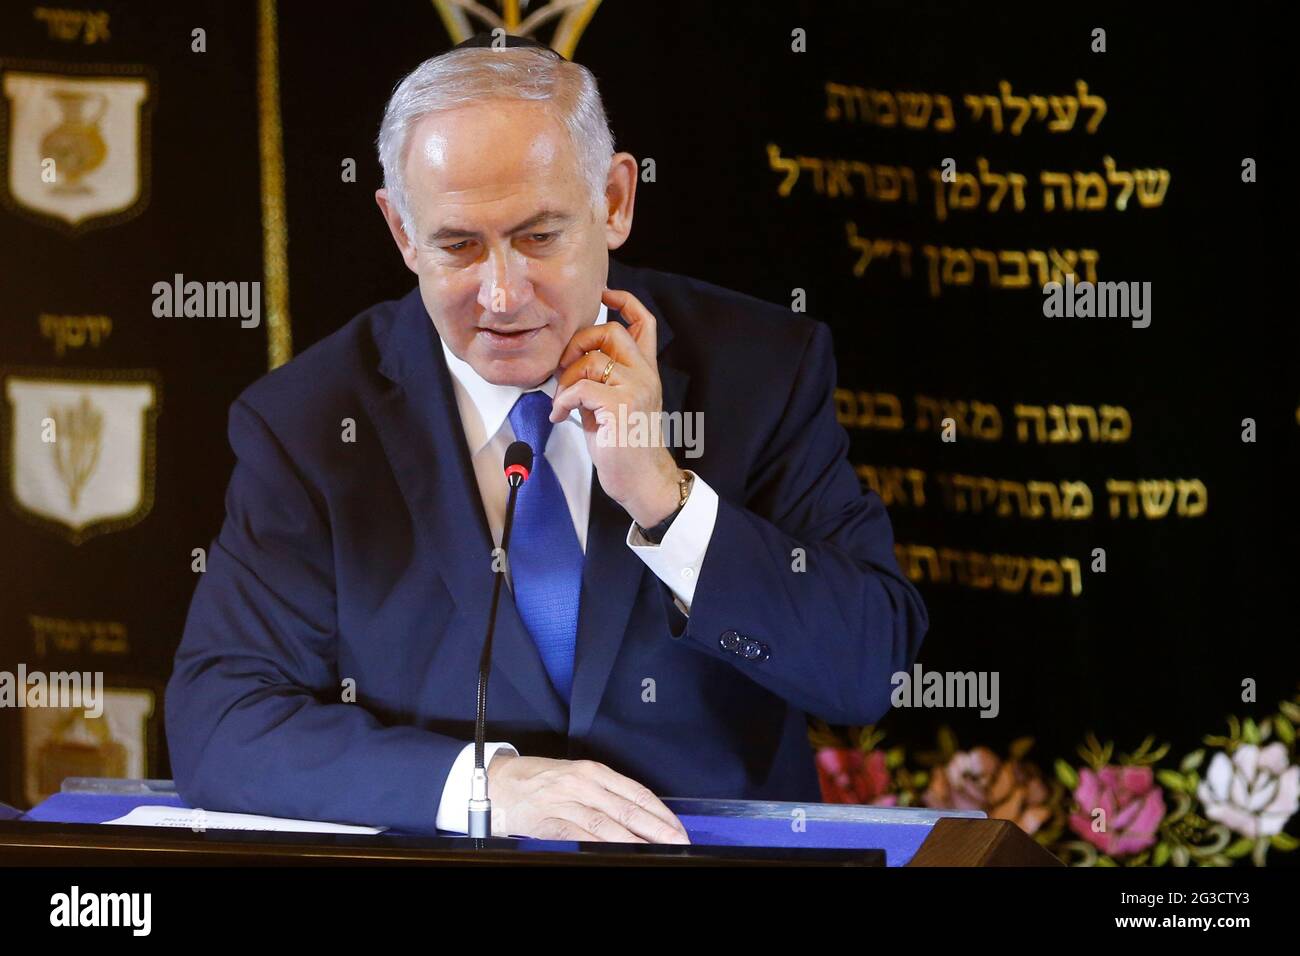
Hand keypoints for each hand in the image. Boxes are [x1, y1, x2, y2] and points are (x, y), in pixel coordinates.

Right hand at [486, 751, 690, 842]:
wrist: (499, 782)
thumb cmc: (540, 780)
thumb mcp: (576, 777)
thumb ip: (605, 793)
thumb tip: (638, 817)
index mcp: (594, 771)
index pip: (636, 793)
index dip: (660, 813)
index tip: (678, 828)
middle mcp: (583, 783)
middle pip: (627, 809)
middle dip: (656, 829)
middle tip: (677, 842)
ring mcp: (566, 802)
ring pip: (607, 824)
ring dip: (634, 841)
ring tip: (655, 852)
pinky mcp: (550, 820)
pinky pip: (580, 836)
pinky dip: (600, 846)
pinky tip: (617, 854)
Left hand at [551, 287, 681, 527]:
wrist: (641, 482)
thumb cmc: (624, 449)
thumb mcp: (609, 406)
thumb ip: (598, 380)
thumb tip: (567, 365)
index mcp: (645, 372)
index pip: (644, 323)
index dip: (625, 300)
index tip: (605, 293)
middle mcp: (644, 375)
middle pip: (611, 331)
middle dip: (579, 342)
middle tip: (564, 368)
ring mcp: (635, 388)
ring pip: (591, 360)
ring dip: (565, 380)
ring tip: (561, 402)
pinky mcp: (621, 406)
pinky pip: (580, 388)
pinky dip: (562, 401)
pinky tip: (561, 417)